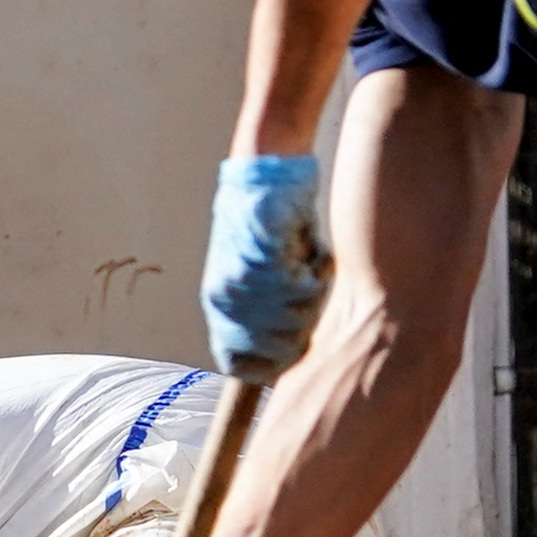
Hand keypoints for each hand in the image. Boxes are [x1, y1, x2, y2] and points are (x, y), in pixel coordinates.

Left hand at [202, 152, 329, 374]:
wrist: (264, 168)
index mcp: (217, 305)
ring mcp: (243, 281)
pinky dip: (318, 270)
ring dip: (314, 293)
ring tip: (308, 262)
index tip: (296, 352)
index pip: (239, 365)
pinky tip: (310, 247)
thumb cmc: (269, 223)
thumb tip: (290, 349)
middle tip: (310, 292)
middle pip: (279, 349)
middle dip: (305, 328)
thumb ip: (265, 310)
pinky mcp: (264, 258)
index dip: (271, 367)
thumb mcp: (255, 272)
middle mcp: (225, 299)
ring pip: (297, 319)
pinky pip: (306, 288)